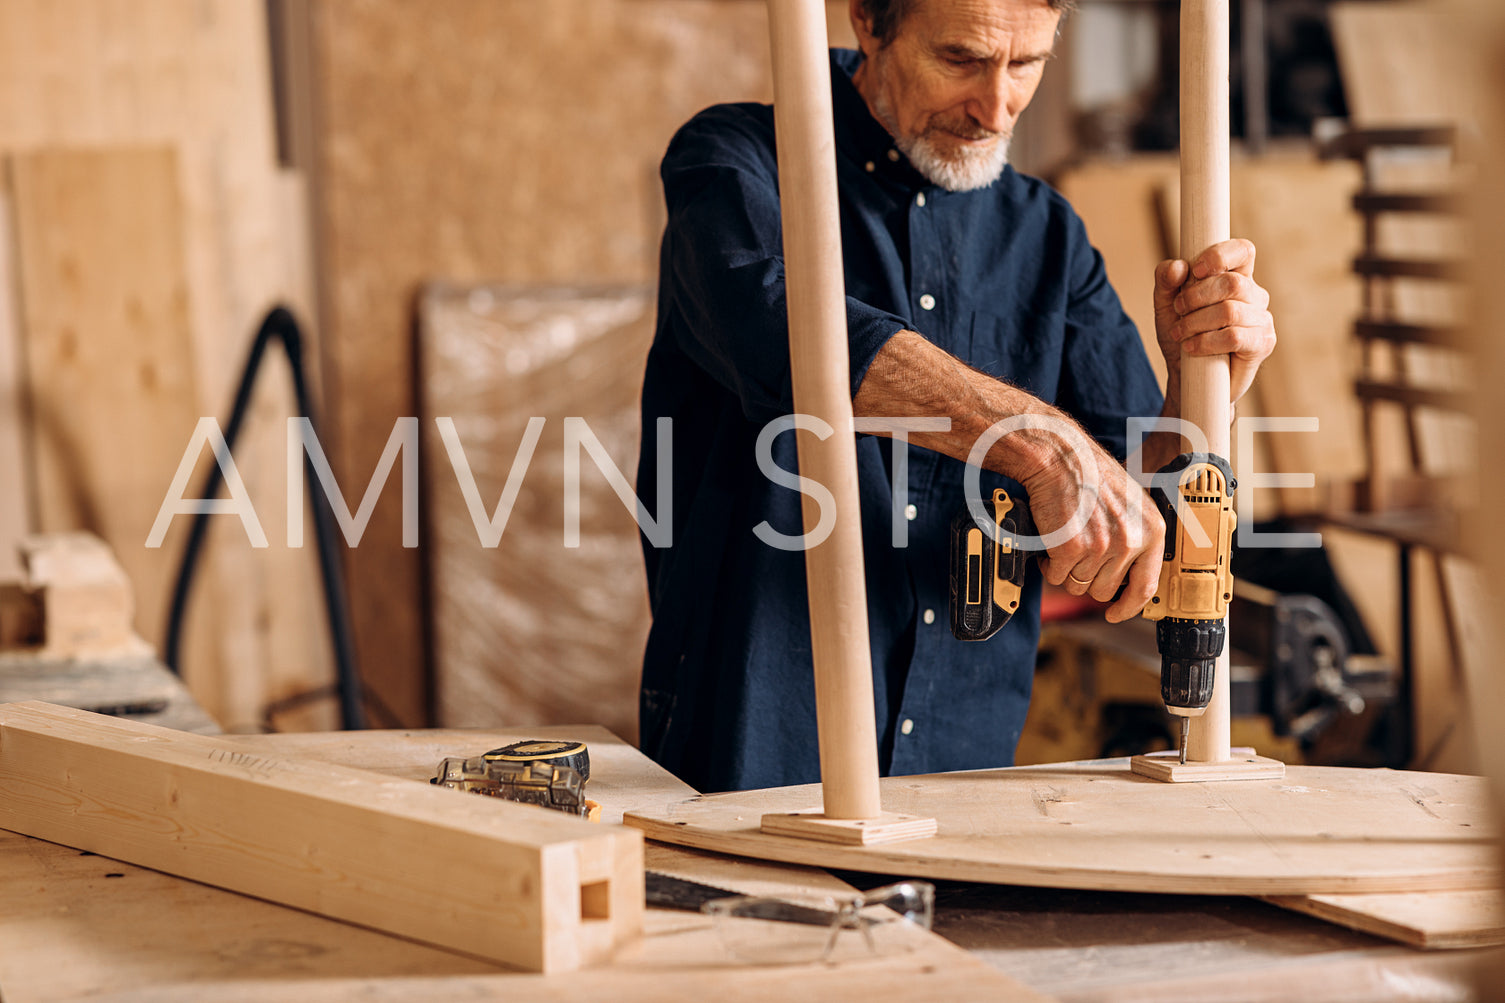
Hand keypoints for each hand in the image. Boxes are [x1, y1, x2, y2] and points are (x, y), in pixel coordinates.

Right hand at [1020, 431, 1164, 622]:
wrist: (1059, 456)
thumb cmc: (1089, 475)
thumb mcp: (1129, 504)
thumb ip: (1136, 538)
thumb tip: (1128, 578)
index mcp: (1152, 530)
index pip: (1146, 587)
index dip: (1127, 607)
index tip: (1115, 614)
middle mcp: (1131, 541)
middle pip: (1104, 591)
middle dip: (1085, 578)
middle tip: (1076, 555)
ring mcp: (1102, 547)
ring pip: (1078, 585)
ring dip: (1065, 570)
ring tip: (1063, 541)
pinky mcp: (1072, 548)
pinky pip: (1057, 576)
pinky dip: (1048, 564)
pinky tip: (1050, 541)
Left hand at [1153, 239, 1275, 404]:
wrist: (1187, 376)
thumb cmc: (1181, 335)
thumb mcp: (1165, 305)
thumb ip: (1166, 281)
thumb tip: (1178, 266)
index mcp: (1236, 276)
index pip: (1243, 250)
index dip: (1220, 255)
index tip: (1195, 271)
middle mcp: (1254, 294)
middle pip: (1232, 283)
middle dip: (1196, 296)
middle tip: (1178, 310)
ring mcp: (1262, 319)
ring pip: (1229, 311)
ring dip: (1196, 322)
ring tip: (1180, 332)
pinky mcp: (1262, 343)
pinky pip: (1234, 337)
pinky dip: (1206, 342)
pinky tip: (1192, 347)